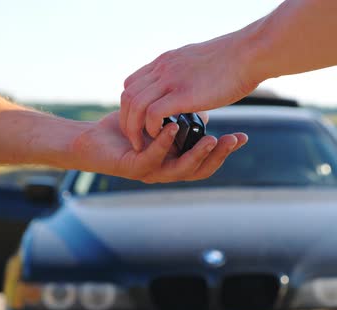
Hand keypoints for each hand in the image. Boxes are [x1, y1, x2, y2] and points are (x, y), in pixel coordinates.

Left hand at [70, 111, 247, 182]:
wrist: (93, 141)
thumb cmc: (127, 131)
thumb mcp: (160, 120)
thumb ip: (181, 117)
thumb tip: (203, 111)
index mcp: (176, 161)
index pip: (207, 160)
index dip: (226, 151)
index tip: (243, 137)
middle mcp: (167, 171)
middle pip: (200, 169)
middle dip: (219, 155)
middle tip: (234, 140)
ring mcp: (151, 172)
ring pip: (181, 169)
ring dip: (197, 154)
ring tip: (212, 139)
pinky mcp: (133, 168)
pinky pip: (152, 157)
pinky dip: (164, 143)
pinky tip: (173, 127)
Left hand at [119, 33, 260, 150]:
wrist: (250, 53)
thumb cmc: (235, 59)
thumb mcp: (200, 61)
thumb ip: (188, 72)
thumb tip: (193, 81)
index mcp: (166, 61)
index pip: (132, 83)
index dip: (131, 105)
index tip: (139, 121)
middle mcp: (163, 68)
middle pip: (127, 95)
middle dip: (127, 120)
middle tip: (135, 138)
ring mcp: (171, 80)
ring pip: (134, 105)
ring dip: (134, 128)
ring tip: (142, 143)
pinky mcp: (182, 94)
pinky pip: (152, 113)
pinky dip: (151, 128)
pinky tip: (160, 135)